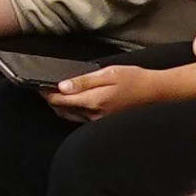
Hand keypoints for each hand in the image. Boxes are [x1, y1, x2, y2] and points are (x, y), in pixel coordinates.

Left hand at [47, 60, 195, 121]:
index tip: (38, 85)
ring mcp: (99, 121)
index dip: (46, 93)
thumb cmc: (135, 79)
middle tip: (43, 88)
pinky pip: (81, 118)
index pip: (61, 100)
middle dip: (50, 100)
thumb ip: (84, 81)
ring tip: (54, 93)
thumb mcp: (109, 74)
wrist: (157, 93)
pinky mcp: (103, 122)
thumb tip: (62, 86)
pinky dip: (72, 110)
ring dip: (60, 106)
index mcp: (94, 101)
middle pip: (62, 110)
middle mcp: (94, 115)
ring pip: (71, 115)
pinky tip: (72, 101)